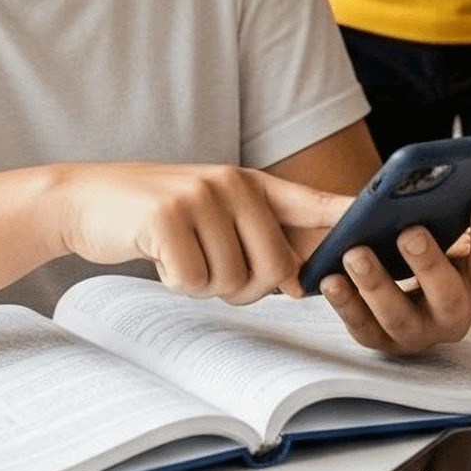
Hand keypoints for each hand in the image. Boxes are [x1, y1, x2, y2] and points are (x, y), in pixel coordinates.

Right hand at [54, 162, 346, 304]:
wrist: (86, 199)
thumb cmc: (158, 218)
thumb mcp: (212, 214)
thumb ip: (257, 240)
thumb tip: (300, 282)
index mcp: (250, 183)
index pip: (312, 202)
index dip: (349, 218)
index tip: (384, 226)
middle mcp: (232, 184)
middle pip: (274, 267)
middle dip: (246, 287)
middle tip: (212, 269)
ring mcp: (199, 197)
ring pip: (233, 281)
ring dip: (205, 285)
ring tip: (181, 255)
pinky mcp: (166, 218)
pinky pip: (194, 282)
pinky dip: (176, 283)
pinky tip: (160, 257)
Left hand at [316, 191, 470, 355]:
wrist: (403, 295)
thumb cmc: (433, 258)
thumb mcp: (456, 237)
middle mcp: (454, 315)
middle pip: (448, 296)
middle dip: (429, 264)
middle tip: (410, 232)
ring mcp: (418, 333)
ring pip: (399, 316)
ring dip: (378, 284)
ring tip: (356, 252)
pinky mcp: (382, 342)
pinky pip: (362, 327)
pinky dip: (346, 304)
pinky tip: (330, 278)